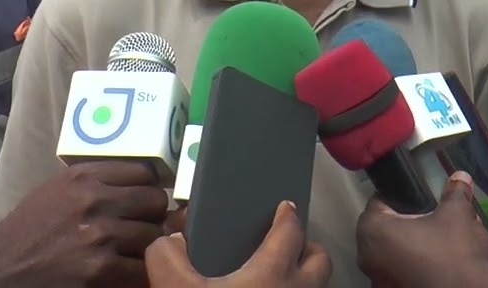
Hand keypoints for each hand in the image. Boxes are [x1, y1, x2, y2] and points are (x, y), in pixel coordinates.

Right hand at [0, 161, 170, 286]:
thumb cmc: (26, 234)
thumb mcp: (55, 192)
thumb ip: (95, 183)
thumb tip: (142, 181)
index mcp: (82, 177)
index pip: (144, 170)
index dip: (150, 187)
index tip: (146, 200)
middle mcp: (93, 200)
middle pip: (156, 201)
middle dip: (152, 216)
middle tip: (142, 228)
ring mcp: (98, 235)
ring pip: (153, 235)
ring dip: (146, 247)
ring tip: (130, 252)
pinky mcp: (99, 269)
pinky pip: (141, 268)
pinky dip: (137, 273)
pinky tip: (122, 271)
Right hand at [145, 202, 330, 287]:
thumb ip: (168, 259)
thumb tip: (172, 240)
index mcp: (273, 273)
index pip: (290, 232)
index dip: (287, 216)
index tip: (286, 207)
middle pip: (319, 261)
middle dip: (308, 250)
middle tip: (290, 247)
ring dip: (304, 280)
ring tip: (280, 280)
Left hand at [357, 173, 487, 287]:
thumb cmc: (454, 249)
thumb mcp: (457, 213)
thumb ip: (454, 193)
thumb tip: (459, 177)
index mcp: (374, 232)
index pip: (378, 203)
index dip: (399, 196)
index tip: (417, 196)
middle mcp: (369, 259)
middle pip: (390, 230)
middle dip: (415, 223)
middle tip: (438, 218)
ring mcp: (382, 281)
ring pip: (402, 254)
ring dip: (424, 245)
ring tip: (452, 242)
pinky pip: (410, 272)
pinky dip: (427, 266)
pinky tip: (452, 262)